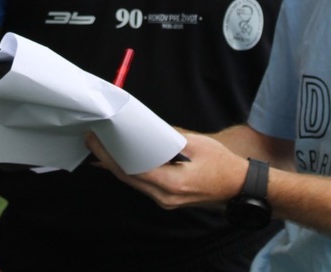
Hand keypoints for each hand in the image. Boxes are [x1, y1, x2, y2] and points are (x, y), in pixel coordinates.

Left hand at [85, 130, 248, 210]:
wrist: (238, 185)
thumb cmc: (222, 164)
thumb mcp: (197, 143)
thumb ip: (170, 137)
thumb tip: (147, 128)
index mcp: (173, 184)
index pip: (133, 171)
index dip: (111, 156)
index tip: (97, 142)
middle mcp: (166, 198)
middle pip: (129, 179)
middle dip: (108, 160)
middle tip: (92, 141)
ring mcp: (166, 201)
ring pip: (134, 183)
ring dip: (117, 166)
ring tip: (101, 149)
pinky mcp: (167, 199)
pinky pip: (143, 185)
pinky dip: (130, 172)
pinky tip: (121, 161)